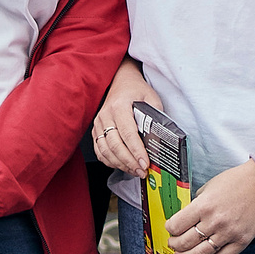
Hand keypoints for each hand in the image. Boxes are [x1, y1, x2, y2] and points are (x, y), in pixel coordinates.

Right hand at [93, 62, 164, 176]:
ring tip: (135, 171)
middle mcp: (105, 115)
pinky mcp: (95, 131)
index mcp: (119, 106)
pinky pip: (99, 151)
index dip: (136, 151)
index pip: (128, 133)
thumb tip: (159, 141)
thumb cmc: (136, 90)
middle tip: (142, 171)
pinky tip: (122, 165)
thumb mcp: (151, 98)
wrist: (121, 82)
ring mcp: (98, 123)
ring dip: (120, 164)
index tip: (145, 163)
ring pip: (105, 150)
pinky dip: (110, 161)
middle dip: (129, 162)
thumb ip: (155, 117)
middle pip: (115, 145)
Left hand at [164, 164, 254, 253]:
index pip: (176, 226)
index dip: (169, 229)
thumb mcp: (209, 187)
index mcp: (204, 205)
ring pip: (201, 253)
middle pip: (185, 242)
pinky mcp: (241, 241)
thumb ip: (196, 204)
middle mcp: (215, 221)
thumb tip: (185, 219)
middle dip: (174, 244)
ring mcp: (229, 233)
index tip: (170, 229)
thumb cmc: (235, 182)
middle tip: (172, 244)